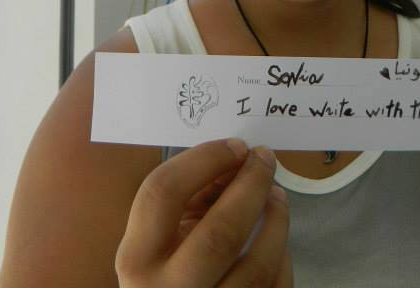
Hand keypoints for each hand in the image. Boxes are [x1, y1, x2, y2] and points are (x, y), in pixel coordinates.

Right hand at [116, 139, 292, 287]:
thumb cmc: (164, 272)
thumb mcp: (160, 236)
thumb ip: (190, 199)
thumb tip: (237, 162)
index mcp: (138, 260)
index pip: (163, 194)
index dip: (204, 161)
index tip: (236, 146)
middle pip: (220, 233)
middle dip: (251, 187)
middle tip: (265, 159)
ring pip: (256, 268)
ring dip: (275, 221)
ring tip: (277, 196)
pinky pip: (274, 287)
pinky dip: (281, 257)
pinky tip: (276, 236)